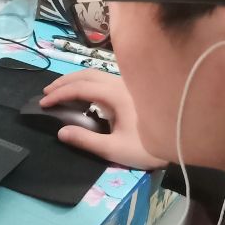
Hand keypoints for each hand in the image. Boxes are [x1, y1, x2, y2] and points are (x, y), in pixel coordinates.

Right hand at [39, 69, 167, 170]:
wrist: (180, 140)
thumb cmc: (148, 147)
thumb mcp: (115, 149)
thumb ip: (86, 140)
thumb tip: (61, 132)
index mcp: (115, 94)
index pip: (80, 87)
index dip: (59, 94)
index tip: (43, 104)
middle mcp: (120, 83)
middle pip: (86, 74)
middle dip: (63, 82)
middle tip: (46, 93)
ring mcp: (127, 85)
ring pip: (95, 74)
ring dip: (74, 80)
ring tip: (59, 91)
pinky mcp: (131, 90)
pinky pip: (103, 80)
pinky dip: (86, 83)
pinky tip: (82, 95)